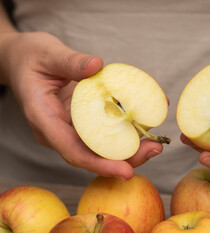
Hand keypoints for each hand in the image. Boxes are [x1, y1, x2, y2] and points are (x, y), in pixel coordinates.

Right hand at [1, 32, 162, 178]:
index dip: (100, 164)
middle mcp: (58, 130)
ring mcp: (70, 127)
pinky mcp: (81, 121)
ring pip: (100, 146)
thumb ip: (70, 61)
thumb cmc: (31, 57)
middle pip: (92, 155)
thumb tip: (97, 65)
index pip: (72, 150)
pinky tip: (145, 121)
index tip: (126, 171)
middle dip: (124, 158)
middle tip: (155, 149)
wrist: (22, 60)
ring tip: (156, 142)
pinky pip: (104, 130)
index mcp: (44, 118)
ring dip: (130, 147)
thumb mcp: (47, 53)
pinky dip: (125, 128)